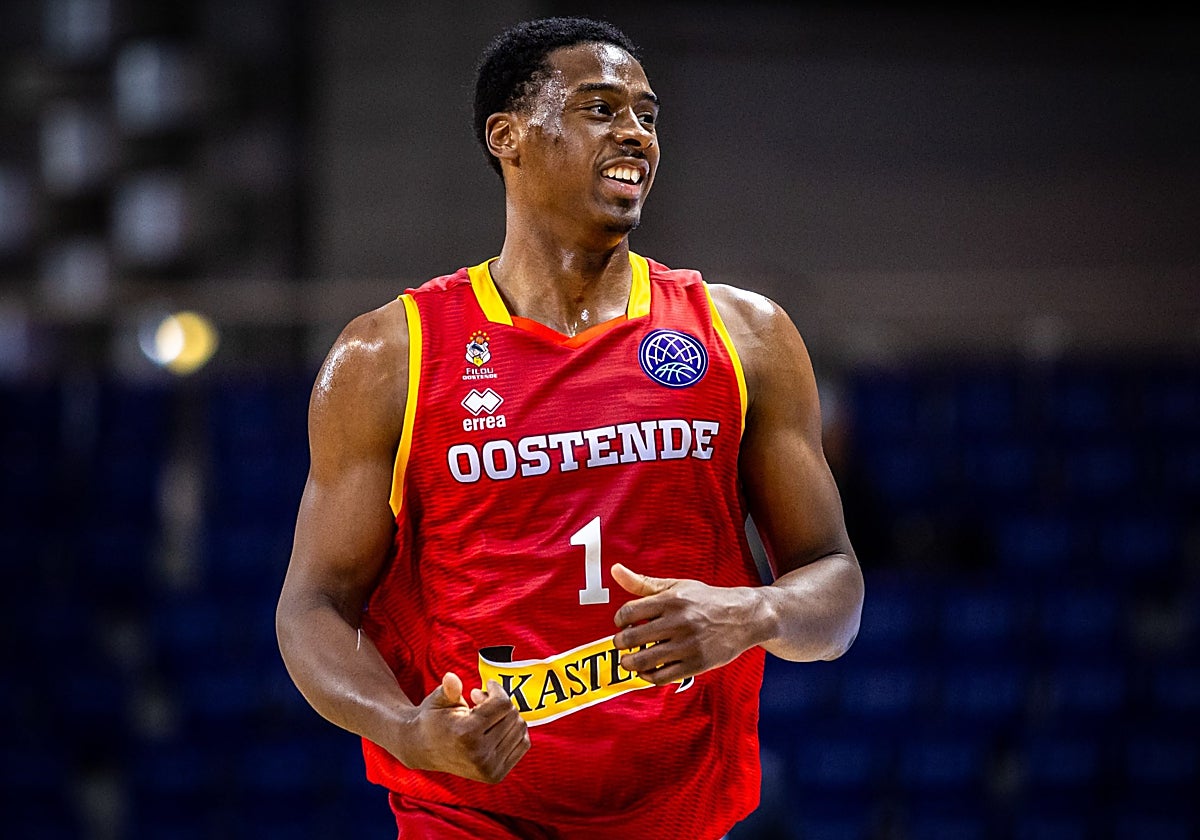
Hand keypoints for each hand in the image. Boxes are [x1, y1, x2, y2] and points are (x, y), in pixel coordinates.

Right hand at [398, 673, 529, 783]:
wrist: (422, 749)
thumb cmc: (432, 719)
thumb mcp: (437, 700)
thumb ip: (448, 690)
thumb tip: (451, 678)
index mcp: (466, 734)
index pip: (502, 704)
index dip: (496, 689)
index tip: (486, 685)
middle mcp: (479, 755)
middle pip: (513, 715)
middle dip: (499, 702)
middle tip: (480, 699)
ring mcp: (489, 768)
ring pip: (520, 729)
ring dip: (506, 716)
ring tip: (486, 714)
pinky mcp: (496, 775)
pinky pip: (523, 744)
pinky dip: (514, 731)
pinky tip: (496, 727)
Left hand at [610, 564, 769, 684]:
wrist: (744, 617)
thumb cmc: (706, 600)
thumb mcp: (677, 586)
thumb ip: (643, 582)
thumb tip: (615, 570)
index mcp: (672, 599)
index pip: (629, 612)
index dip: (619, 620)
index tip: (622, 623)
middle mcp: (679, 622)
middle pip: (633, 638)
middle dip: (620, 643)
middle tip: (621, 643)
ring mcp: (688, 645)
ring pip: (645, 660)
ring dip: (629, 662)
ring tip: (628, 660)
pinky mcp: (696, 664)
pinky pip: (662, 676)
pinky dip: (647, 676)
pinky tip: (646, 670)